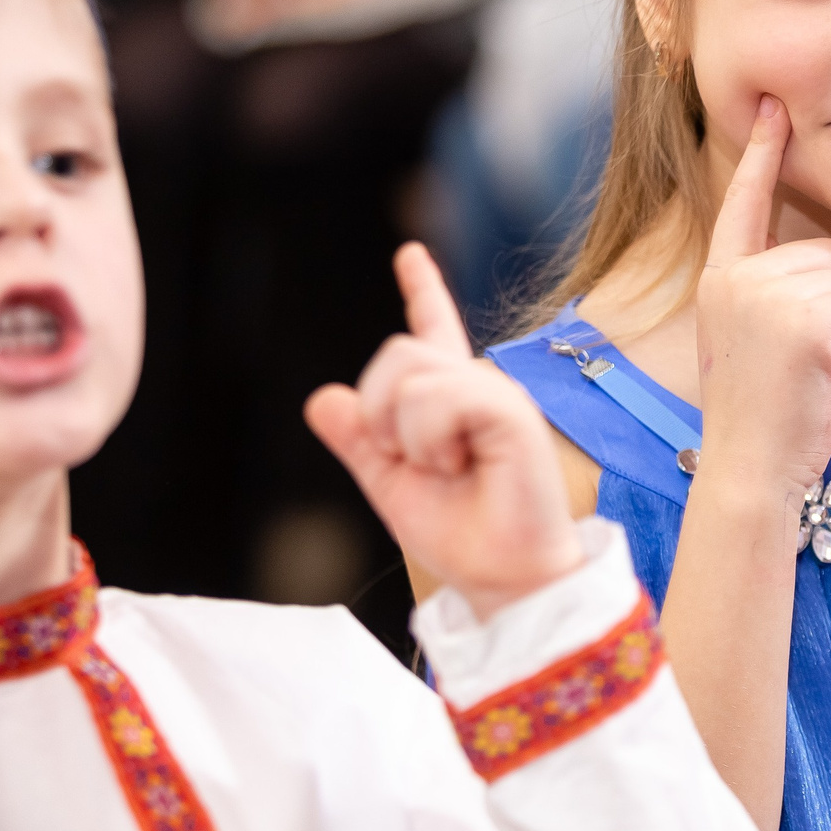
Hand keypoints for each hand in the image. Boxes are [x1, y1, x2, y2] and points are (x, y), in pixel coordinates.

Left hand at [306, 245, 582, 621]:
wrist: (502, 576)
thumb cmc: (460, 534)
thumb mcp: (390, 483)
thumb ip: (358, 439)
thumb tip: (320, 398)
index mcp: (450, 401)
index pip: (434, 330)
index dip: (423, 290)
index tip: (409, 253)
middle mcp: (476, 387)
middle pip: (397, 353)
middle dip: (379, 412)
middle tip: (411, 462)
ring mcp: (496, 394)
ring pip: (411, 375)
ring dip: (405, 434)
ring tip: (443, 469)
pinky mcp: (510, 412)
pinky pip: (440, 398)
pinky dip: (429, 440)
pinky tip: (458, 465)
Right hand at [695, 96, 830, 510]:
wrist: (751, 470)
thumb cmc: (765, 416)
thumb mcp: (754, 341)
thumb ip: (772, 295)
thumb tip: (826, 269)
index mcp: (719, 280)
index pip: (742, 203)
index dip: (760, 154)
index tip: (774, 108)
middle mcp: (735, 278)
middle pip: (820, 252)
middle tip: (820, 356)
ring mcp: (765, 295)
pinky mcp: (804, 319)